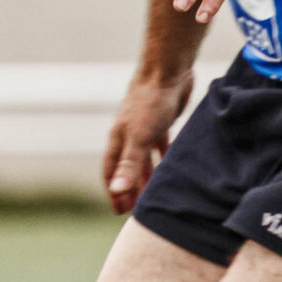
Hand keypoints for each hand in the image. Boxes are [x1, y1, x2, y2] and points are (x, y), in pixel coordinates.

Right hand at [103, 69, 193, 213]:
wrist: (166, 71)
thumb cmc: (151, 103)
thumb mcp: (140, 138)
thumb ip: (129, 165)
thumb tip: (117, 191)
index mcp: (118, 140)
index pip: (110, 172)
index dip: (114, 191)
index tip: (119, 211)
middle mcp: (127, 135)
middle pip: (126, 167)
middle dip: (129, 188)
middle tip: (136, 211)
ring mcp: (143, 128)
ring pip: (143, 159)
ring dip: (146, 177)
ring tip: (152, 195)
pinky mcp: (160, 122)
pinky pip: (159, 146)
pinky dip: (162, 159)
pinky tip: (170, 167)